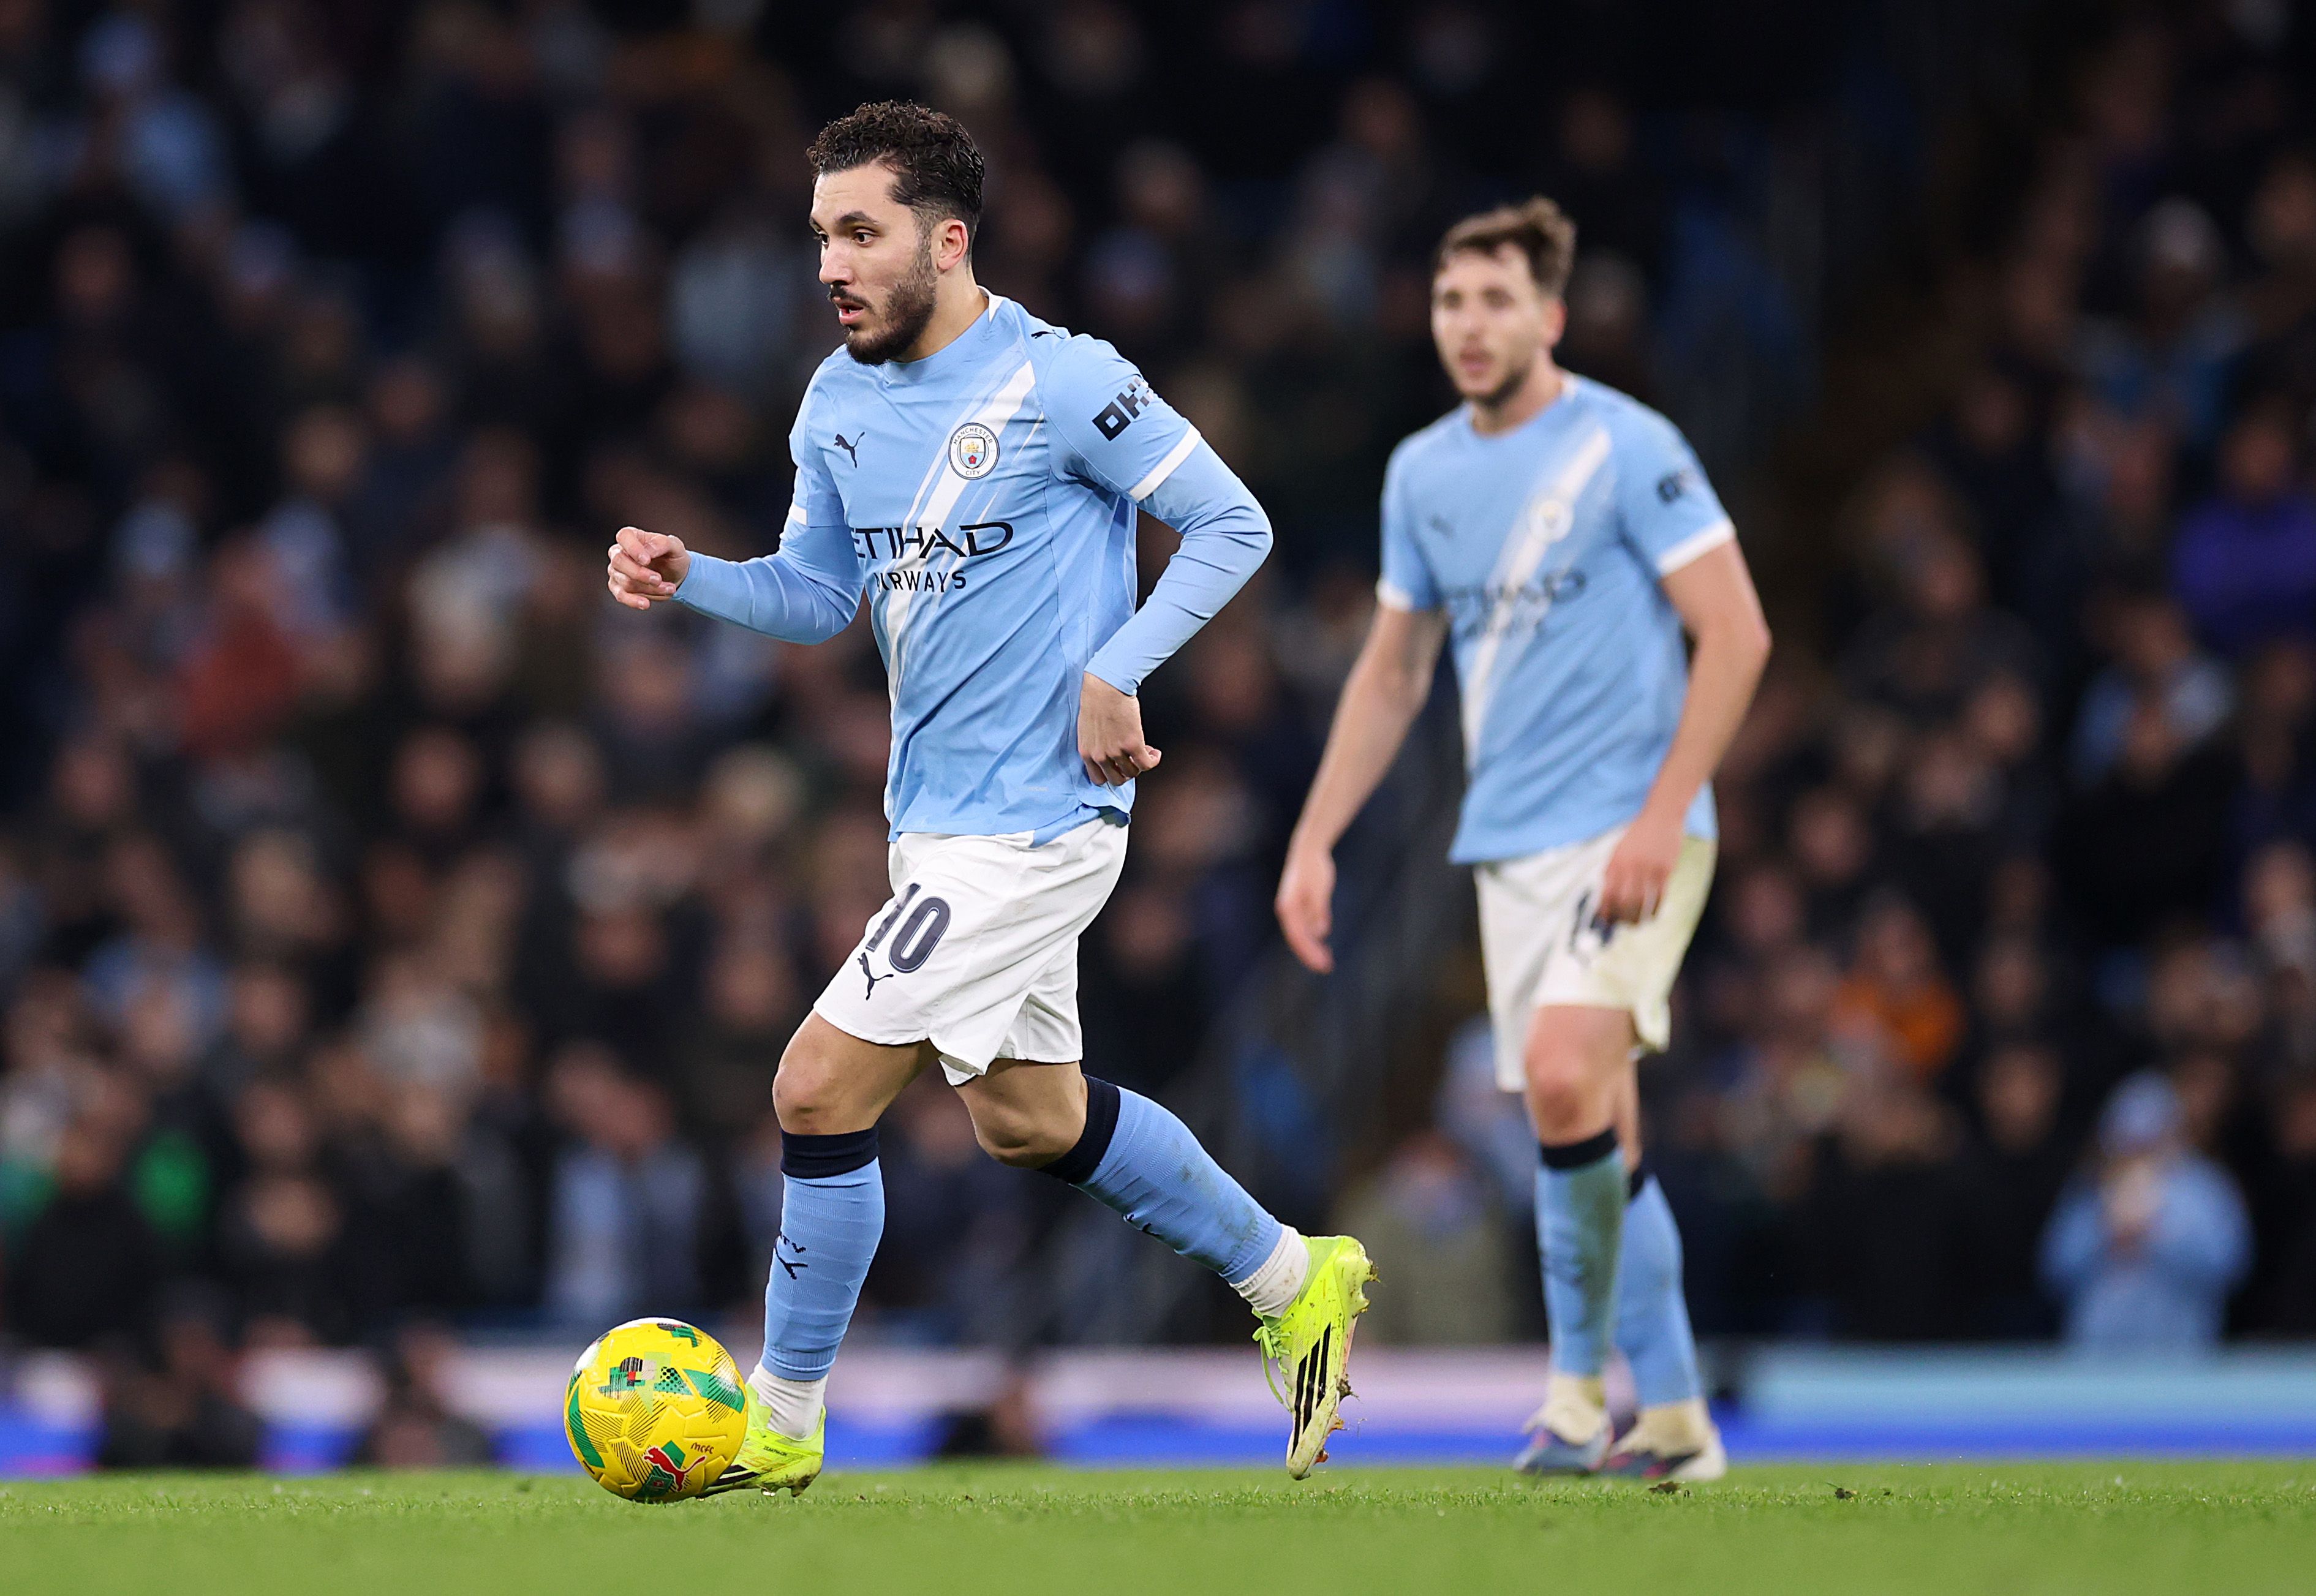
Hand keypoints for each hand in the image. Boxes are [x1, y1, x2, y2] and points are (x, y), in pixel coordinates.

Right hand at [606, 525, 690, 610]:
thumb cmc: (672, 556)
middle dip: (640, 573)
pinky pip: (621, 595)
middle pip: (619, 561)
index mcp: (632, 537)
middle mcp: (619, 552)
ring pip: (625, 581)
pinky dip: (634, 601)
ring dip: (649, 588)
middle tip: (658, 579)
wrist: (676, 575)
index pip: (624, 537)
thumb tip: (648, 552)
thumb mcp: (675, 546)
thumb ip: (662, 544)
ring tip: (669, 588)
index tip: (646, 560)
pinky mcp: (618, 587)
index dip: (633, 548)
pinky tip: (645, 604)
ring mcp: (616, 571)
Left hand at [1078, 674, 1161, 786]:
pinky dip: (1153, 760)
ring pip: (1133, 772)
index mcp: (1086, 752)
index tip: (1118, 768)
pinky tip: (1154, 753)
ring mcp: (1116, 752)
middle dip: (1127, 772)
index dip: (1111, 775)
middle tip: (1133, 761)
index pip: (1097, 779)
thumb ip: (1095, 744)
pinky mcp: (1132, 745)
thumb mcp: (1087, 729)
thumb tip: (1109, 750)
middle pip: (1117, 780)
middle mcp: (1100, 756)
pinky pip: (1146, 764)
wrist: (1106, 686)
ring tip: (1146, 752)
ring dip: (1142, 764)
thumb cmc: (1096, 699)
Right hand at [1275, 840, 1336, 973]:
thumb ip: (1319, 910)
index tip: (1321, 963)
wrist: (1308, 850)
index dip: (1309, 952)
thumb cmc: (1314, 868)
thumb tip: (1320, 932)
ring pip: (1301, 934)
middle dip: (1311, 954)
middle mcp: (1288, 911)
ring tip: (1326, 960)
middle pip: (1298, 939)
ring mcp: (1293, 909)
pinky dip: (1313, 936)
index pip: (1298, 937)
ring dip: (1312, 947)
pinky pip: (1306, 926)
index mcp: (1288, 908)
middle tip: (1326, 967)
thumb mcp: (1320, 889)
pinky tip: (1322, 942)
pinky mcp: (1299, 906)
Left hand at [1597, 807, 1681, 923]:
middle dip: (1621, 918)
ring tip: (1636, 925)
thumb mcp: (1619, 850)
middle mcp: (1631, 867)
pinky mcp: (1665, 870)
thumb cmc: (1637, 836)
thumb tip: (1605, 898)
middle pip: (1624, 901)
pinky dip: (1655, 910)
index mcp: (1616, 862)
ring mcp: (1649, 869)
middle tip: (1622, 925)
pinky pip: (1659, 896)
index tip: (1605, 920)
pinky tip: (1652, 916)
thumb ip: (1612, 871)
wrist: (1661, 817)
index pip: (1607, 893)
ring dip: (1638, 918)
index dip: (1605, 910)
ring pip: (1642, 902)